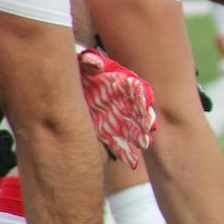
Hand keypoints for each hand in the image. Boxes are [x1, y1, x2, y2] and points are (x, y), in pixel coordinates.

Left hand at [78, 48, 156, 167]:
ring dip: (141, 137)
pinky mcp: (110, 134)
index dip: (143, 97)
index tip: (147, 103)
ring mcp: (120, 120)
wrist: (74, 87)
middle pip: (141, 113)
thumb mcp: (83, 62)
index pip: (139, 90)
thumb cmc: (82, 71)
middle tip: (149, 129)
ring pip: (135, 130)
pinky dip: (128, 154)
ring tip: (144, 145)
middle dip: (146, 120)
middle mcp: (127, 103)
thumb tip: (94, 63)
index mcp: (124, 84)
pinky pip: (121, 145)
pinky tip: (133, 163)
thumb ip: (89, 61)